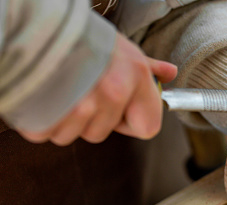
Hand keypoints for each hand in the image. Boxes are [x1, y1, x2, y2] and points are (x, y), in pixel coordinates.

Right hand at [18, 33, 176, 145]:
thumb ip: (148, 67)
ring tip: (59, 90)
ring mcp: (81, 105)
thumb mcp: (122, 47)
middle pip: (102, 132)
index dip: (131, 121)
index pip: (148, 128)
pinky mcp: (47, 114)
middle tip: (79, 89)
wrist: (35, 24)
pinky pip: (44, 132)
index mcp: (135, 76)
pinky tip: (41, 96)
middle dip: (90, 118)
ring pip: (72, 135)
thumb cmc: (81, 36)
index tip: (119, 107)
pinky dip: (38, 119)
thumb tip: (170, 73)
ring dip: (62, 119)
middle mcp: (113, 92)